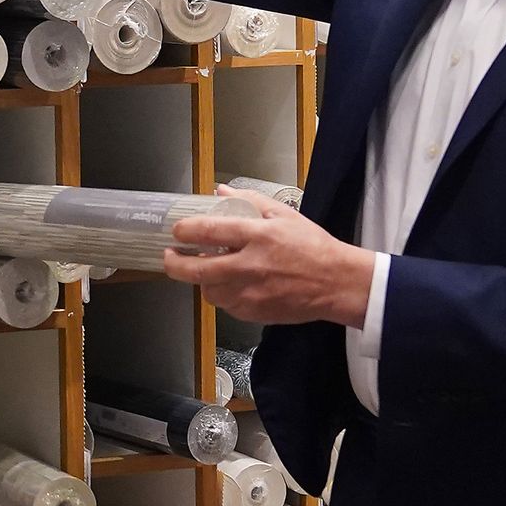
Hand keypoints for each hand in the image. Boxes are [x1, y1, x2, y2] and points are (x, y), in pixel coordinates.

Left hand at [164, 186, 375, 327]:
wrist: (335, 283)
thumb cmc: (312, 247)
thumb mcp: (283, 214)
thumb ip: (249, 202)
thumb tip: (220, 193)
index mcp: (257, 236)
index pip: (208, 231)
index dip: (185, 231)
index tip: (177, 231)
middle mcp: (249, 266)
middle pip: (197, 270)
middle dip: (175, 264)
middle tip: (170, 256)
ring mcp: (250, 293)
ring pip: (208, 291)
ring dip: (202, 280)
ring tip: (208, 269)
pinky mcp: (253, 313)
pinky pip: (225, 305)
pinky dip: (222, 294)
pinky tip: (232, 283)